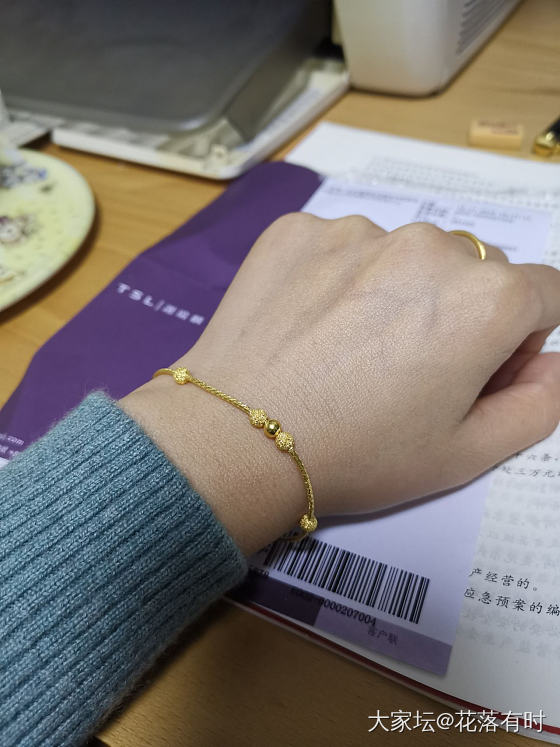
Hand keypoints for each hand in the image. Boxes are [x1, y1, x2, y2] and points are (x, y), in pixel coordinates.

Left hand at [120, 216, 559, 553]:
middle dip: (459, 311)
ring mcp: (356, 230)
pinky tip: (308, 327)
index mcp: (487, 298)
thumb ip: (538, 404)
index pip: (545, 294)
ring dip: (395, 290)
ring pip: (403, 254)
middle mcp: (428, 245)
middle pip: (472, 269)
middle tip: (402, 369)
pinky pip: (340, 247)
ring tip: (347, 350)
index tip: (475, 371)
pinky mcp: (297, 230)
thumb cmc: (360, 454)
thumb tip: (553, 361)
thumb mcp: (467, 454)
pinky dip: (336, 278)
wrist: (235, 440)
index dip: (519, 339)